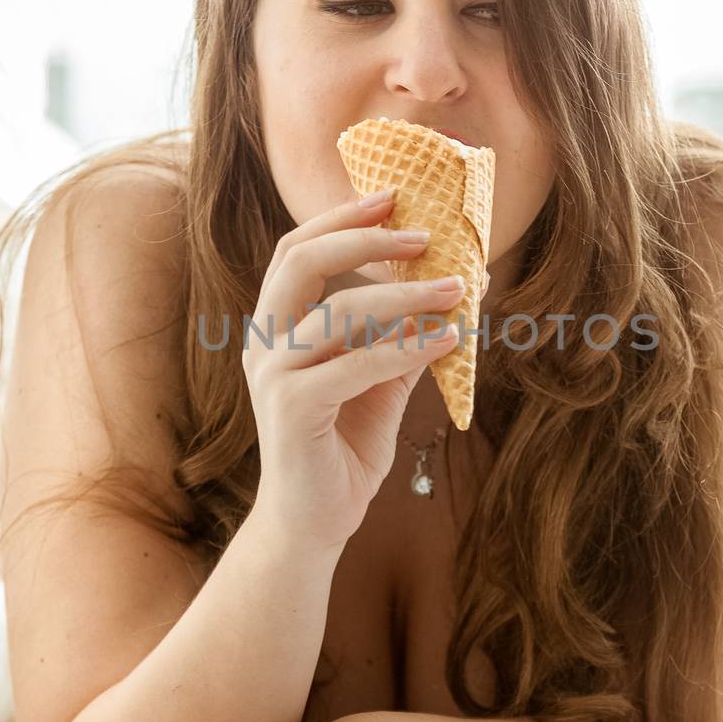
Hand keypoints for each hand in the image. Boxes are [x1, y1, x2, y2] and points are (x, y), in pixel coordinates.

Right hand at [245, 188, 468, 550]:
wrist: (313, 524)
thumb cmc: (342, 450)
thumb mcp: (379, 384)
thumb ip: (399, 338)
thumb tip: (451, 290)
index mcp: (277, 328)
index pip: (297, 251)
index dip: (341, 218)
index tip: (393, 197)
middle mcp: (265, 343)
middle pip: (302, 261)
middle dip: (364, 236)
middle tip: (424, 232)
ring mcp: (273, 376)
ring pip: (338, 311)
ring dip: (405, 294)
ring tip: (458, 287)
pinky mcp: (290, 409)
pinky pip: (356, 364)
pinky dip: (407, 347)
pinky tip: (450, 338)